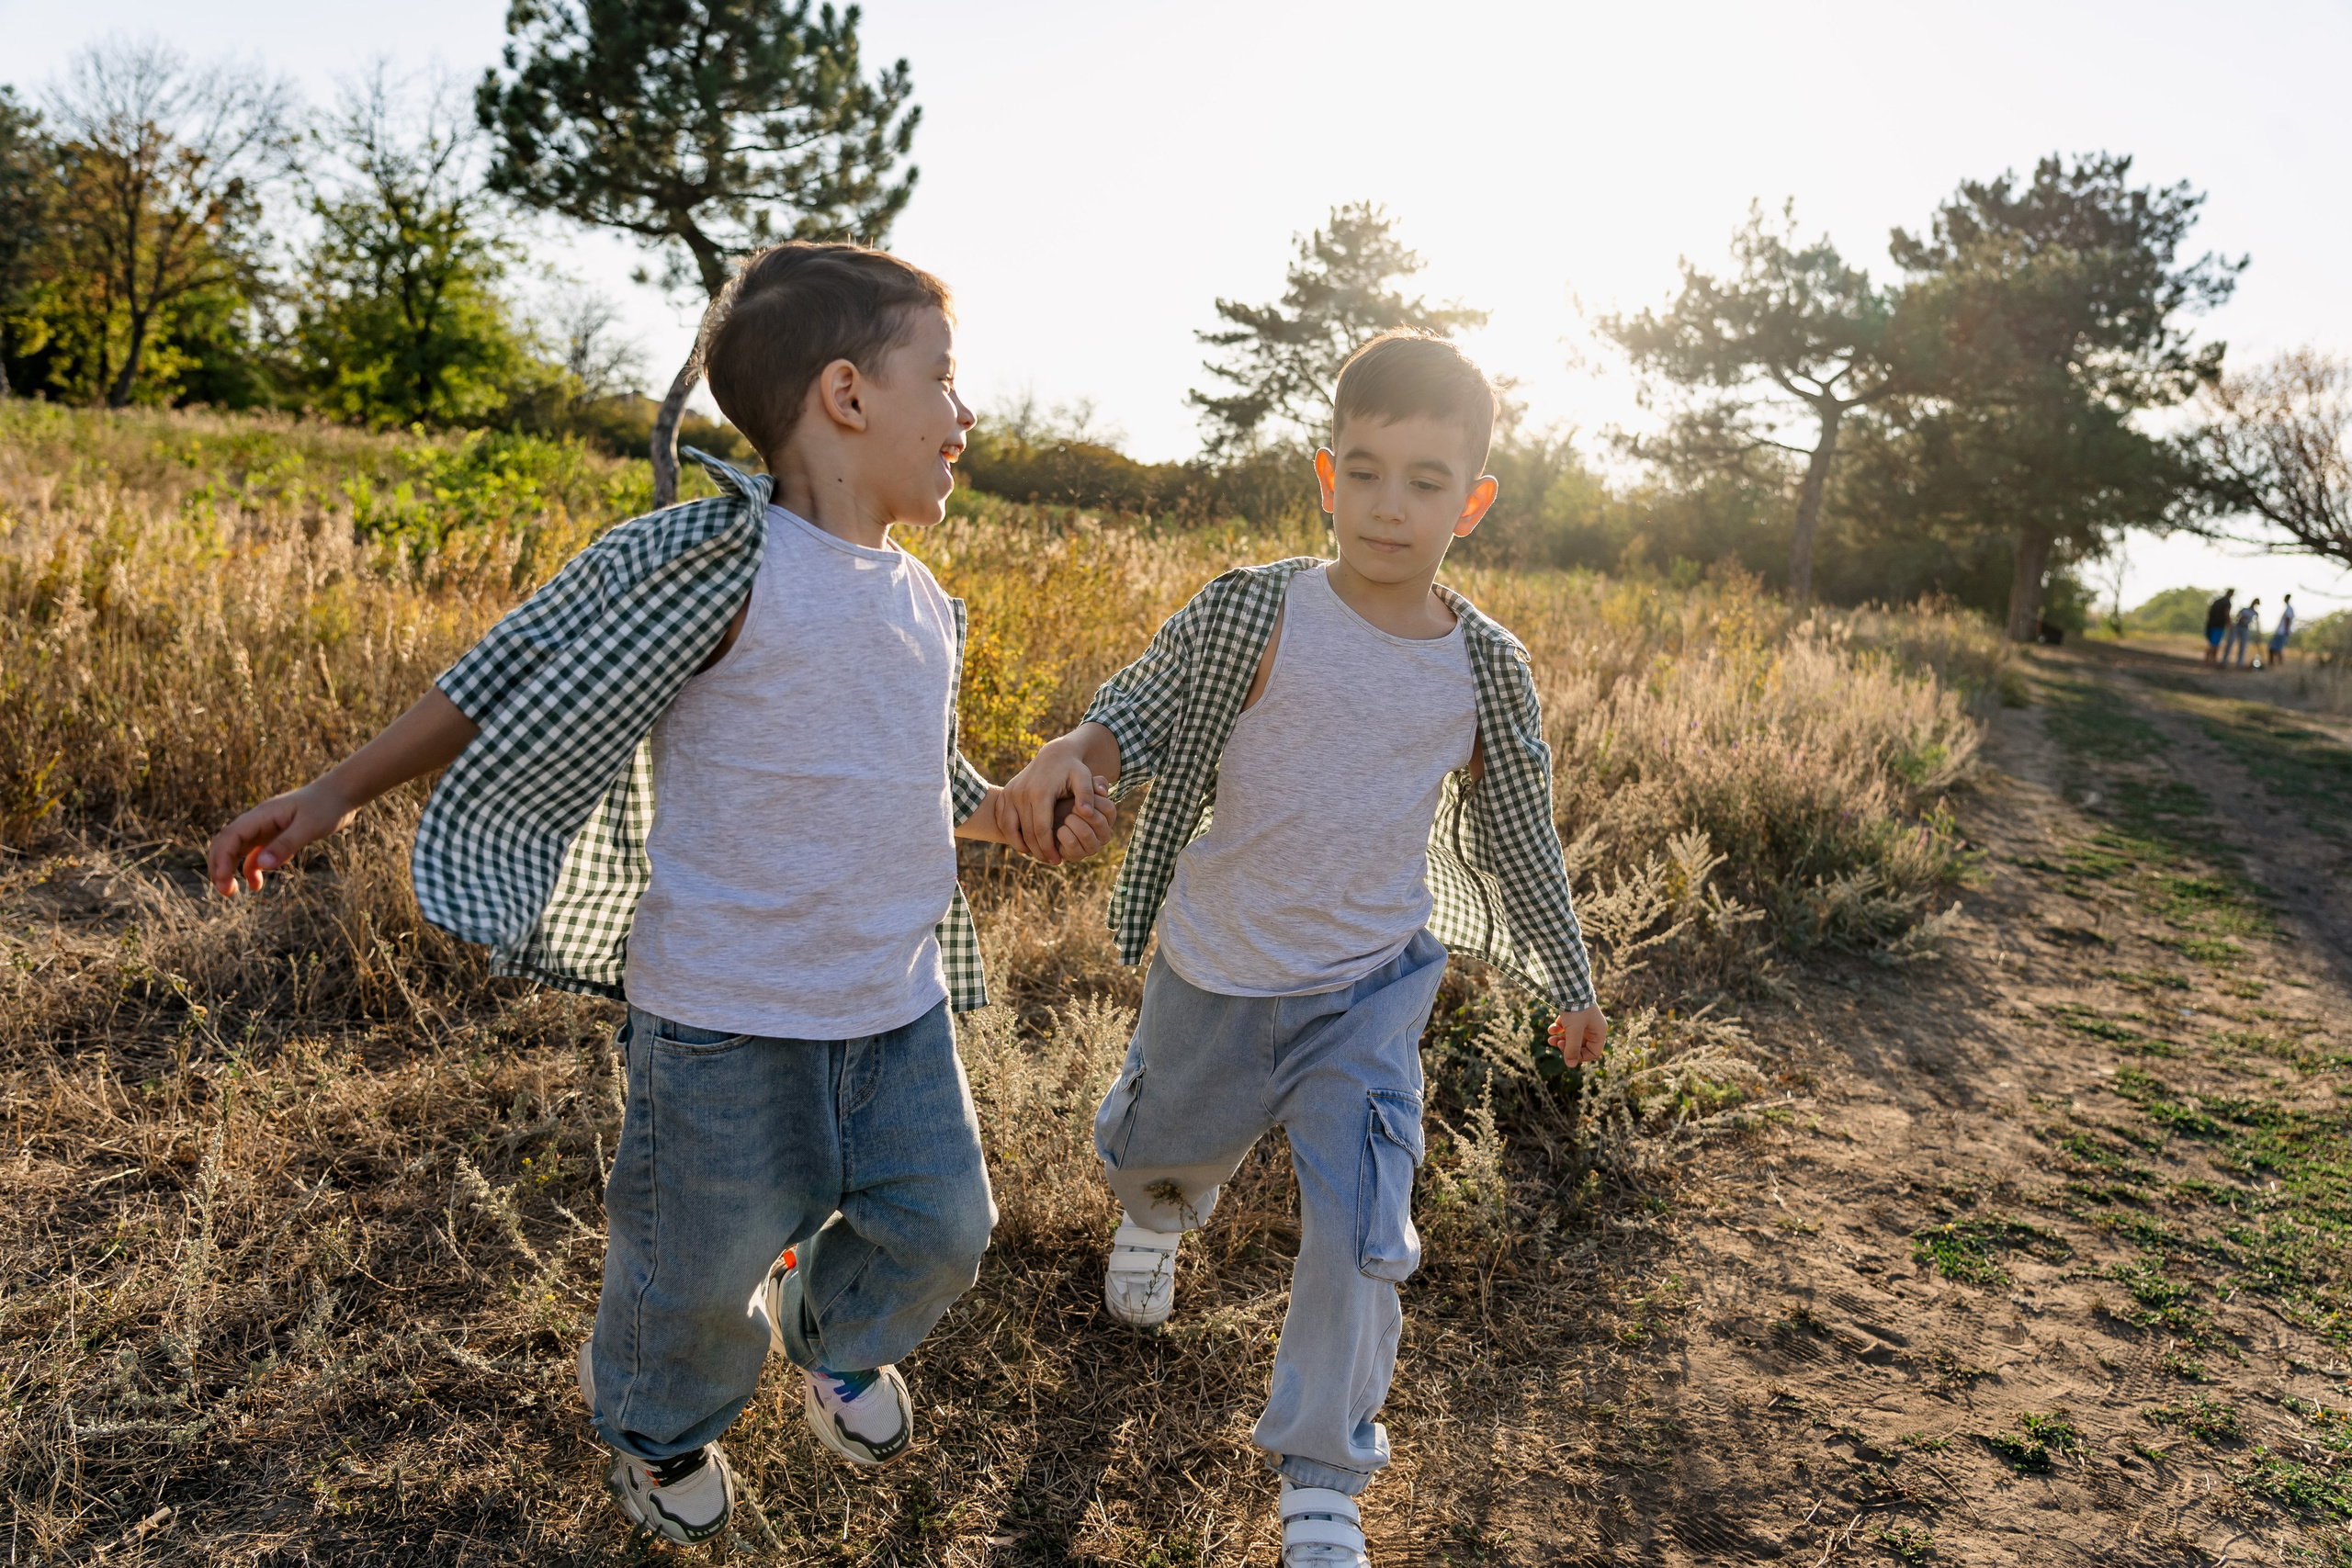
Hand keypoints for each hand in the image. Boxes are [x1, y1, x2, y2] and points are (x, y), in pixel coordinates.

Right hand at [205, 781, 358, 896]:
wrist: (341, 793)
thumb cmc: (327, 806)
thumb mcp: (310, 827)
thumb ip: (286, 845)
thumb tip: (261, 865)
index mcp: (262, 815)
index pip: (230, 836)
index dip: (221, 859)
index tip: (222, 881)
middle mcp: (258, 821)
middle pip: (227, 843)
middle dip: (219, 866)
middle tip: (224, 891)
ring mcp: (265, 828)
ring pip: (237, 850)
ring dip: (229, 869)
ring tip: (231, 892)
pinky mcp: (275, 836)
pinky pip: (255, 854)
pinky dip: (251, 869)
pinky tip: (256, 885)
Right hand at [1002, 736, 1099, 863]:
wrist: (1053, 754)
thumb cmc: (1072, 768)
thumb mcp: (1084, 777)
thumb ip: (1088, 794)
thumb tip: (1086, 813)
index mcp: (1040, 793)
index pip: (1041, 830)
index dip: (1048, 848)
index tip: (1057, 860)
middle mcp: (1021, 793)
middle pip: (1026, 832)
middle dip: (1038, 851)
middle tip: (1050, 860)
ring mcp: (1010, 793)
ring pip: (1010, 829)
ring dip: (1022, 845)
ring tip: (1037, 855)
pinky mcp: (1005, 794)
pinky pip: (1003, 820)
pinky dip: (1010, 834)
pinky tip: (1024, 843)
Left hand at [1050, 777, 1115, 862]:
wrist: (1044, 815)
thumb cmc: (1064, 799)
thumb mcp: (1076, 788)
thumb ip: (1091, 784)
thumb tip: (1102, 790)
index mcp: (1107, 818)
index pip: (1109, 809)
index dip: (1094, 801)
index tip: (1079, 796)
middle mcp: (1103, 835)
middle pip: (1099, 822)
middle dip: (1081, 812)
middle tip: (1071, 807)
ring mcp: (1091, 847)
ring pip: (1087, 835)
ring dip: (1072, 823)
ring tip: (1066, 818)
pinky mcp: (1077, 856)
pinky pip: (1073, 846)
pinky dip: (1064, 835)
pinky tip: (1059, 830)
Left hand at [1550, 1006, 1606, 1066]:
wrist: (1569, 986)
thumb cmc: (1576, 1009)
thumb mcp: (1574, 1030)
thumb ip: (1572, 1048)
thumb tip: (1570, 1065)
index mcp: (1598, 1032)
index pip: (1592, 1053)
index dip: (1579, 1056)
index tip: (1567, 1052)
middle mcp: (1592, 1027)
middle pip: (1580, 1046)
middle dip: (1567, 1047)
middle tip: (1557, 1044)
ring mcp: (1583, 1021)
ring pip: (1571, 1037)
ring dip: (1560, 1039)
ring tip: (1550, 1039)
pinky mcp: (1573, 1015)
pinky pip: (1566, 1027)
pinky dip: (1558, 1029)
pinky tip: (1551, 1028)